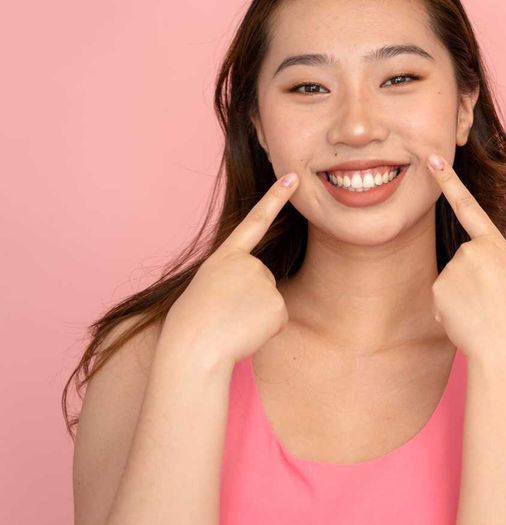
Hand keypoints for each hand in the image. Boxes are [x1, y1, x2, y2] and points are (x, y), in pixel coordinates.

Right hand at [160, 172, 300, 369]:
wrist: (194, 348)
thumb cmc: (192, 325)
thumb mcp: (206, 290)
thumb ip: (232, 280)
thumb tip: (261, 294)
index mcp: (224, 257)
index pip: (254, 221)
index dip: (275, 198)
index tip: (293, 177)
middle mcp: (248, 264)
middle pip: (262, 280)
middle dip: (249, 300)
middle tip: (224, 314)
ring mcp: (264, 283)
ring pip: (270, 302)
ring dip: (254, 317)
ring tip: (230, 323)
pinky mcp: (278, 306)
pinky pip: (277, 320)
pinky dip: (264, 330)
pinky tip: (245, 332)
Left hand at [426, 152, 505, 362]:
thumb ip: (484, 268)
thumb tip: (455, 281)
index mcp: (496, 245)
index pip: (469, 207)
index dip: (449, 183)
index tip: (433, 160)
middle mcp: (473, 250)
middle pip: (460, 262)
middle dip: (468, 284)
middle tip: (490, 304)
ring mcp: (454, 267)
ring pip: (449, 283)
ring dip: (460, 301)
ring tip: (481, 314)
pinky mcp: (439, 287)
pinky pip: (440, 299)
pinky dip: (450, 312)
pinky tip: (466, 321)